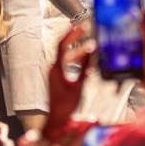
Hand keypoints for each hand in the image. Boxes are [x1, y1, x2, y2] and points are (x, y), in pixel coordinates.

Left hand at [42, 24, 92, 141]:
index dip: (70, 33)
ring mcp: (55, 73)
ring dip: (77, 48)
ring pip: (66, 54)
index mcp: (56, 69)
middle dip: (74, 36)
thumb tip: (91, 51)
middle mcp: (53, 69)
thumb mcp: (79, 85)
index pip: (61, 45)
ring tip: (89, 42)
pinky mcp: (58, 77)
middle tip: (84, 28)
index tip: (79, 25)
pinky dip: (76, 57)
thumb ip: (85, 67)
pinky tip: (86, 58)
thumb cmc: (65, 106)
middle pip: (63, 47)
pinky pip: (67, 62)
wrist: (57, 120)